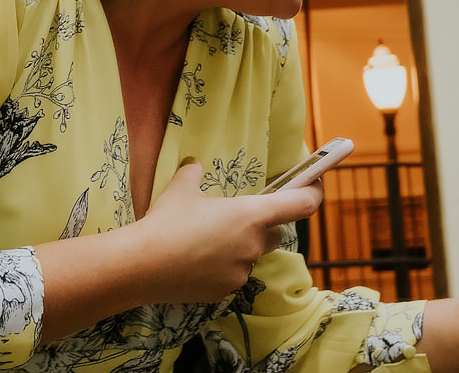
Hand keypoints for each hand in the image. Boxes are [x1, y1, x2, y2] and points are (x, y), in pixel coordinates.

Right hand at [130, 161, 322, 302]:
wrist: (142, 265)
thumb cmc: (166, 221)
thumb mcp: (181, 188)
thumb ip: (194, 174)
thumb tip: (194, 166)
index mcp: (251, 215)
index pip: (301, 204)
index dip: (314, 192)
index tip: (316, 184)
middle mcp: (253, 245)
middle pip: (274, 233)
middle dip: (262, 225)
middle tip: (238, 217)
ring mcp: (241, 272)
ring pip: (250, 256)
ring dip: (238, 248)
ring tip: (205, 241)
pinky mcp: (224, 292)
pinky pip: (231, 275)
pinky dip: (220, 267)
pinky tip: (195, 261)